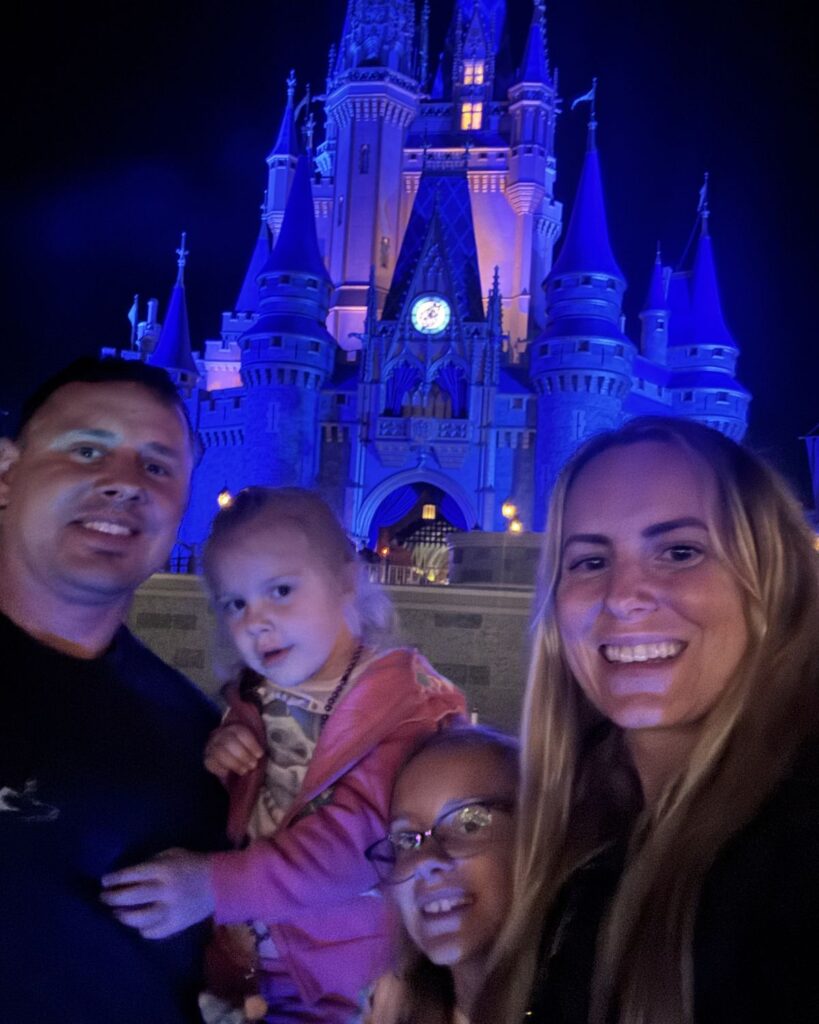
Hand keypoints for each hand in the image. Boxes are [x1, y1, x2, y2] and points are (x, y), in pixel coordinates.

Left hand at [100, 848, 214, 938]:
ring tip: (116, 913)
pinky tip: (138, 924)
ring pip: (138, 918)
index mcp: (164, 870)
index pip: (132, 875)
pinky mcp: (176, 925)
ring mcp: (170, 911)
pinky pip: (152, 932)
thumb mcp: (172, 854)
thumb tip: (127, 875)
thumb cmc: (192, 864)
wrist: (220, 883)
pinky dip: (142, 929)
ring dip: (123, 916)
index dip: (115, 879)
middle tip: (103, 898)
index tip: (104, 882)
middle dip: (112, 898)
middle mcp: (165, 891)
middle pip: (131, 897)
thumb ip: (151, 863)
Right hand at [204, 723, 262, 779]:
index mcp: (233, 728)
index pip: (241, 733)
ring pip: (220, 753)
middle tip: (253, 765)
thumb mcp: (251, 744)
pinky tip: (229, 772)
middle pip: (229, 742)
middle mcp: (220, 735)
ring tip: (244, 771)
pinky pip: (212, 764)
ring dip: (234, 763)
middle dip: (243, 755)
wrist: (229, 755)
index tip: (260, 755)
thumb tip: (261, 754)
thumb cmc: (245, 749)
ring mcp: (211, 746)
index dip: (251, 744)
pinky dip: (221, 769)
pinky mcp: (207, 759)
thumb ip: (255, 746)